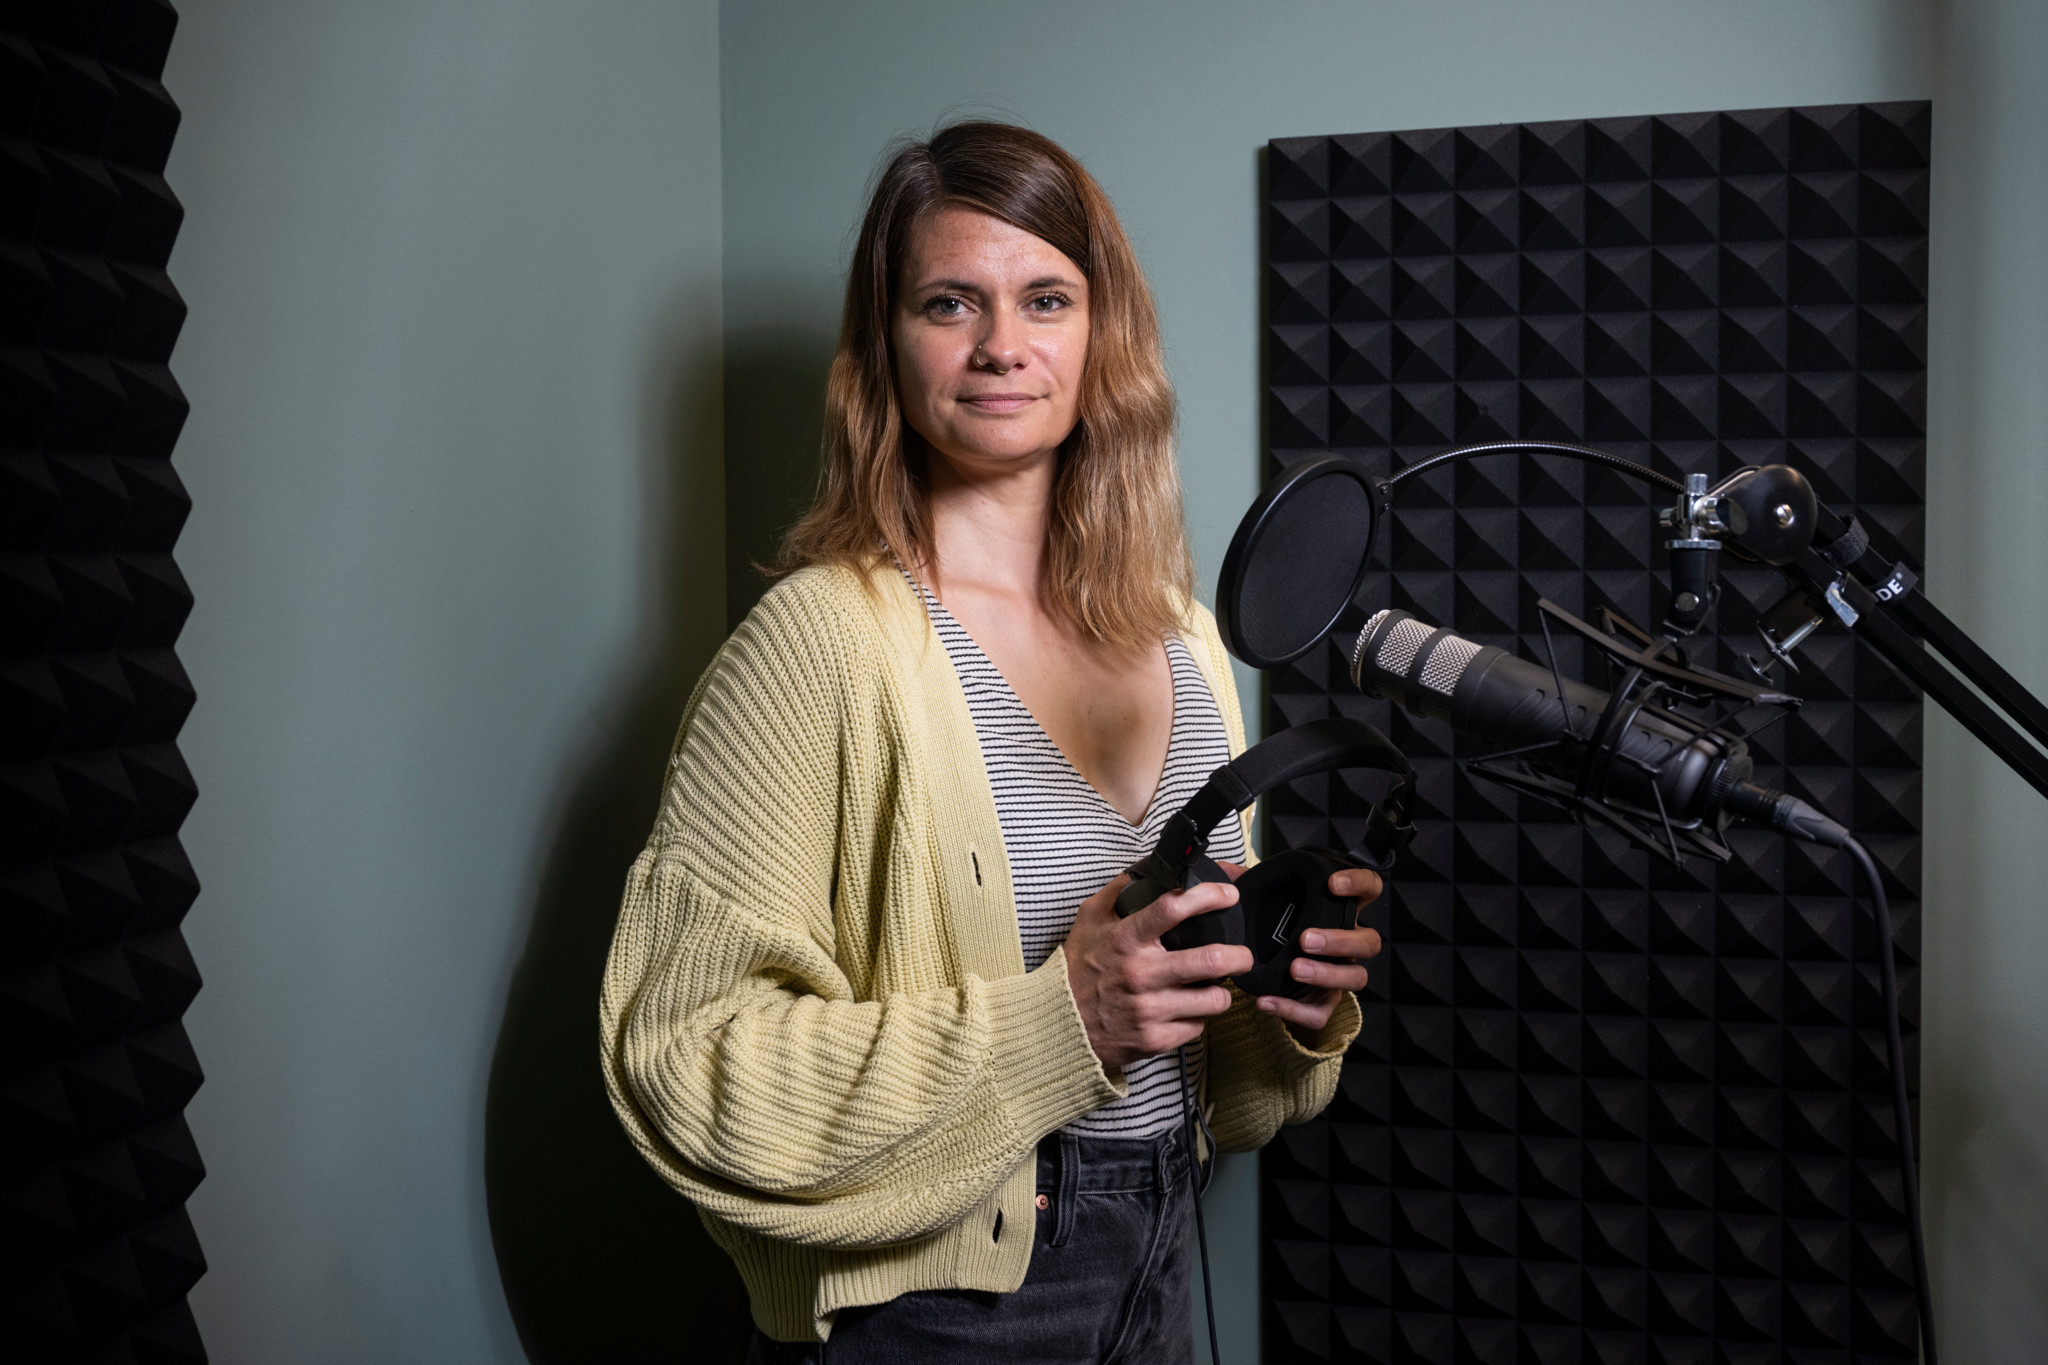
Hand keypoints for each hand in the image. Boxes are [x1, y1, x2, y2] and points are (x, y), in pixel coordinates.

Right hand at [1061, 874, 1255, 1071]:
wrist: (1059, 1023)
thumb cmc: (1077, 969)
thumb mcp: (1089, 920)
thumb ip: (1117, 892)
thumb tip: (1146, 870)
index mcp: (1126, 939)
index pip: (1174, 907)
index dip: (1210, 895)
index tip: (1228, 895)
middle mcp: (1141, 973)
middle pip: (1211, 961)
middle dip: (1239, 956)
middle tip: (1242, 954)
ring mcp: (1149, 1010)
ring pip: (1214, 1000)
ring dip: (1221, 992)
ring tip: (1214, 986)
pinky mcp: (1155, 1039)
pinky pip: (1197, 1026)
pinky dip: (1197, 1017)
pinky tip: (1187, 1009)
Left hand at [1219, 863, 1384, 1039]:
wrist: (1260, 973)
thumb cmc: (1269, 930)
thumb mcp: (1262, 904)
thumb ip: (1250, 885)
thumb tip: (1230, 871)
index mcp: (1338, 913)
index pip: (1368, 889)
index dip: (1359, 884)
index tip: (1332, 884)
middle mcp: (1347, 945)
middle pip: (1369, 942)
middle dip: (1341, 941)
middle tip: (1305, 939)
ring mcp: (1338, 976)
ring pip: (1355, 977)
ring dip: (1327, 974)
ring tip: (1294, 969)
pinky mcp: (1322, 1005)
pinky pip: (1320, 1014)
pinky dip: (1294, 1010)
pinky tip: (1267, 1001)